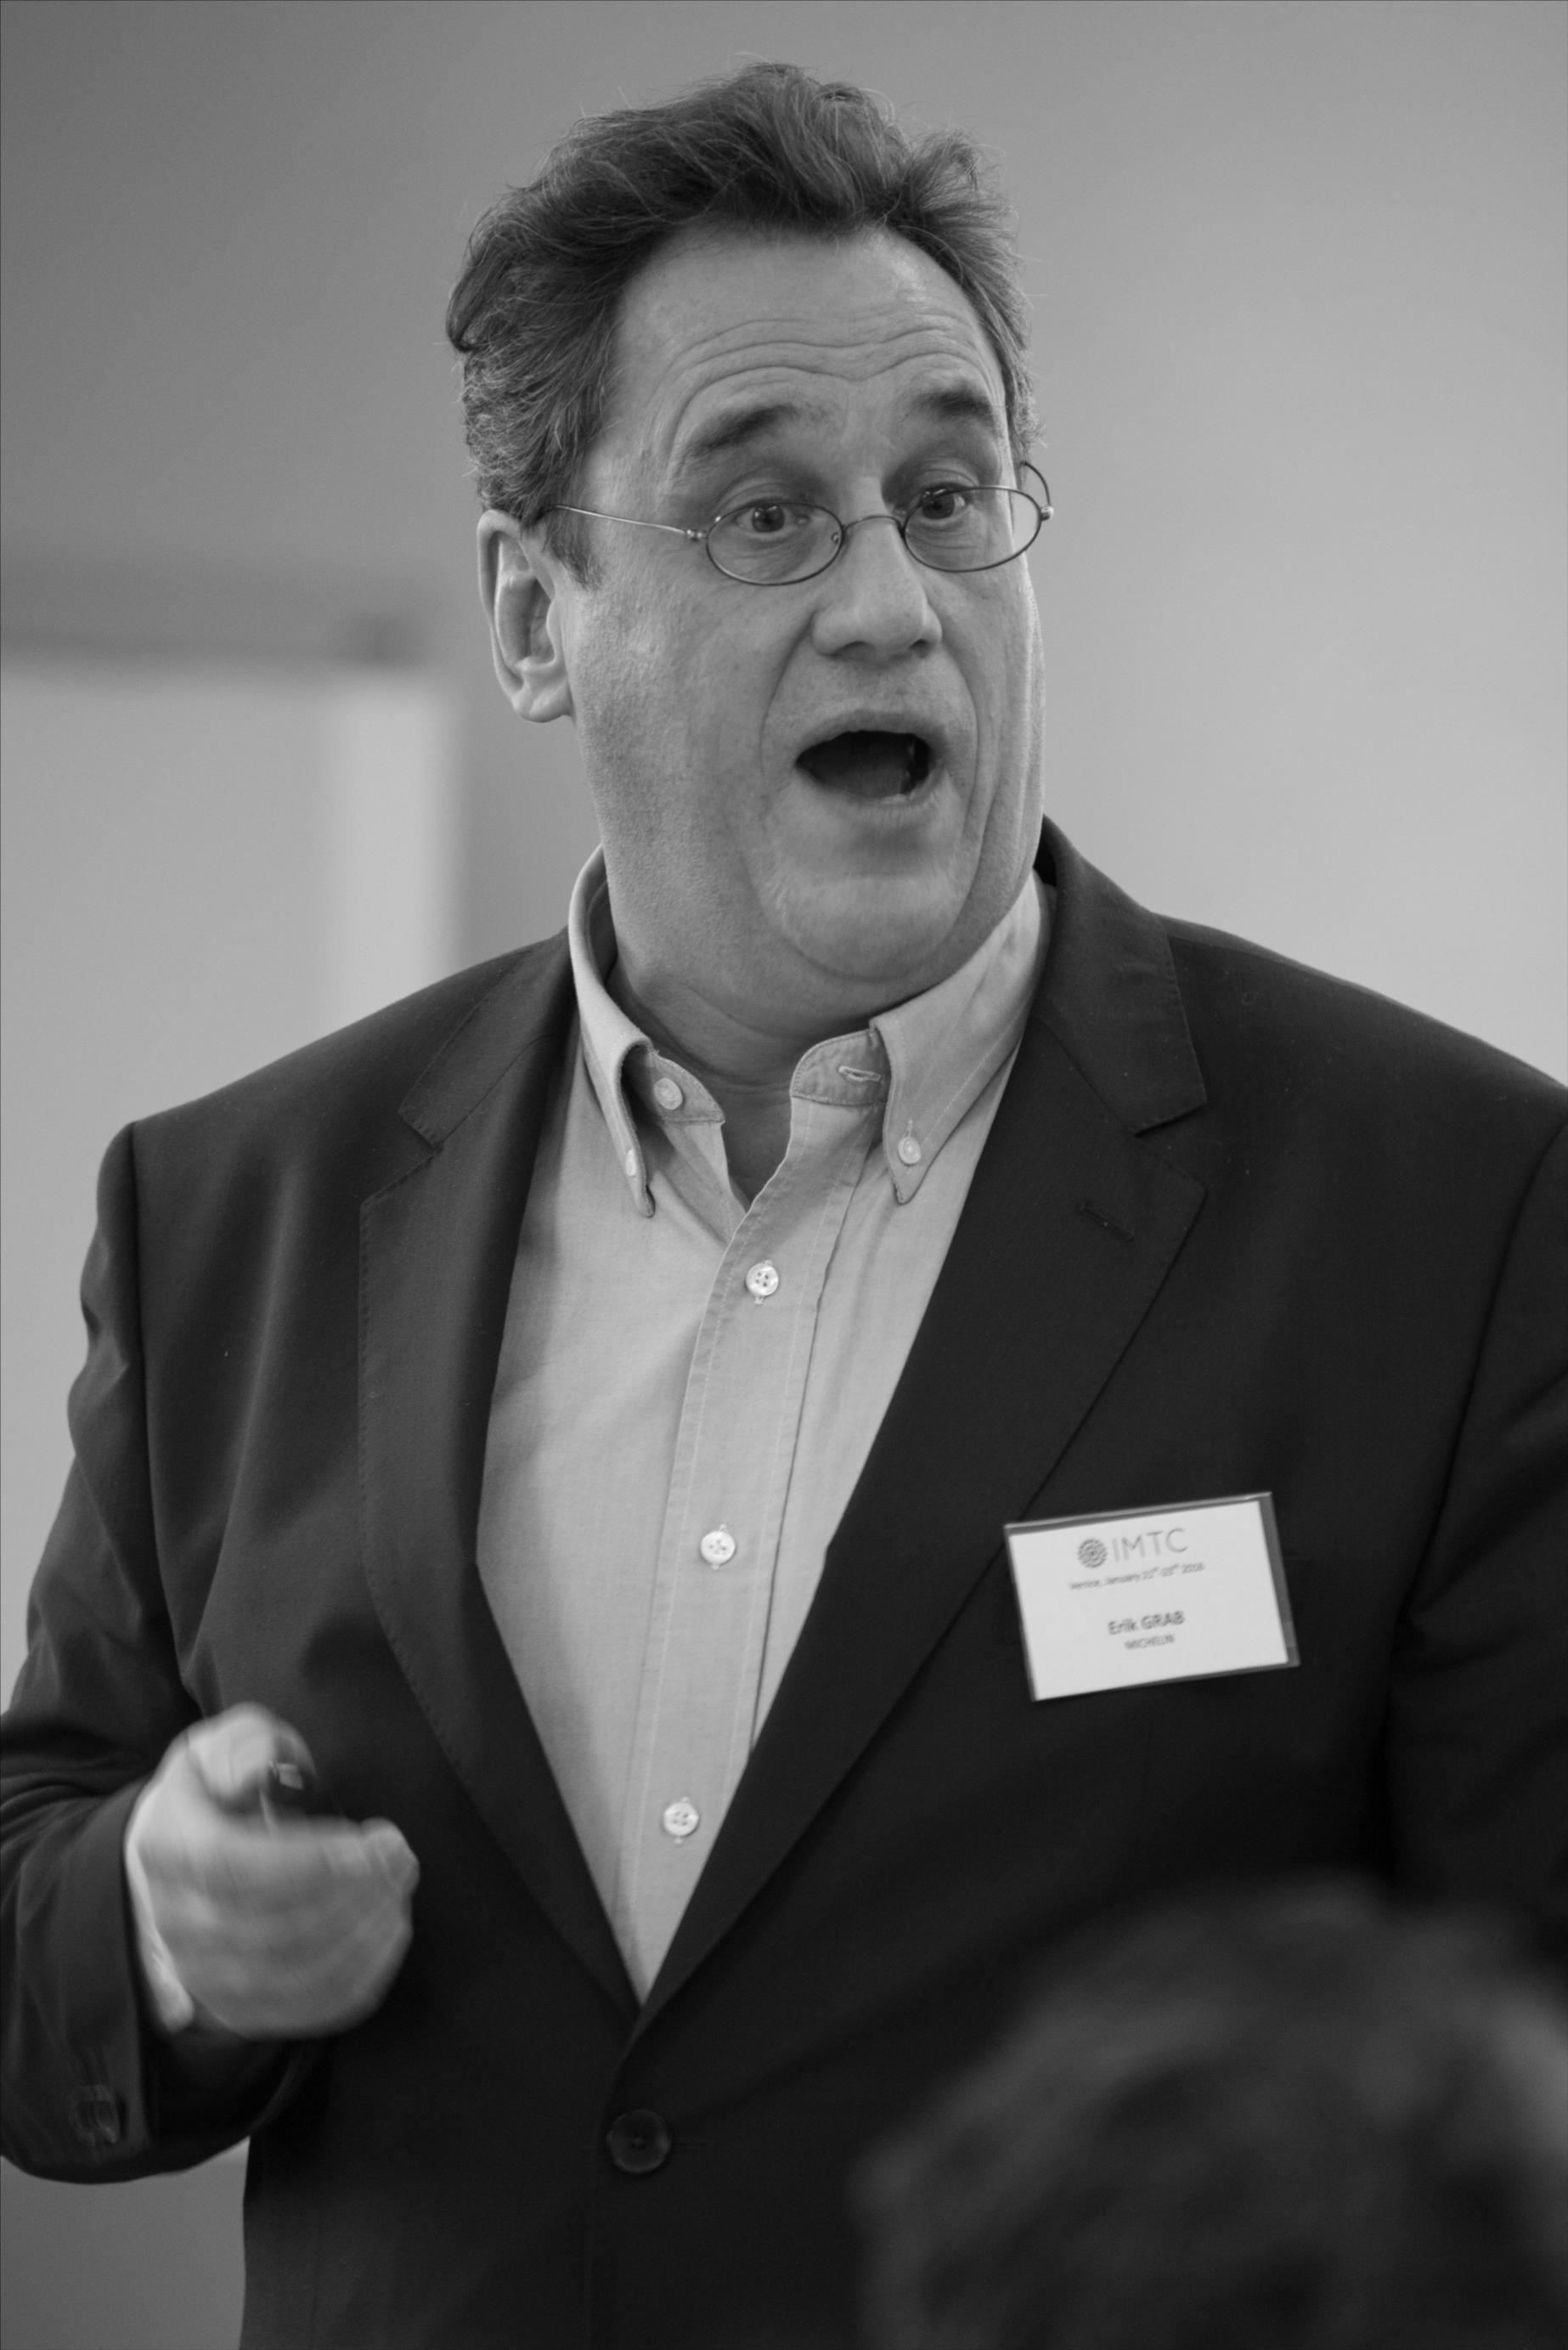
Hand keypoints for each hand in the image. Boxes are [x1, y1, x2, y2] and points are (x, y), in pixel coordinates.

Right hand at [124, 1705, 417, 2040]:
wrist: (183, 1863)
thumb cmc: (220, 1795)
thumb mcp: (222, 1748)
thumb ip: (244, 1747)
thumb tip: (262, 1768)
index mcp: (169, 1849)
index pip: (232, 1868)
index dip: (309, 1862)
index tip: (370, 1842)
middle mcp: (176, 1924)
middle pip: (273, 1931)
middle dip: (353, 1894)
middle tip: (401, 1854)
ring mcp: (206, 1977)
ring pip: (296, 1975)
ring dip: (365, 1933)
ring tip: (398, 1885)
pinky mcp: (243, 2010)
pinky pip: (312, 2007)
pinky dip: (364, 1973)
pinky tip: (390, 1928)